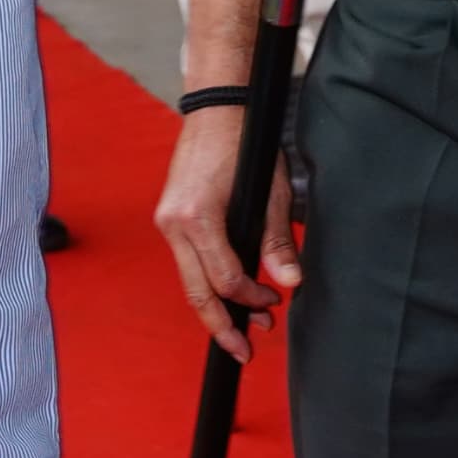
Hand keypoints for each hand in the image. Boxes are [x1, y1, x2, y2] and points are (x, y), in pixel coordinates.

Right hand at [153, 106, 303, 358]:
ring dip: (216, 305)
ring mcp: (166, 221)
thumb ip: (277, 240)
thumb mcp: (271, 192)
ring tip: (245, 324)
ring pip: (189, 281)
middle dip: (222, 325)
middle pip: (196, 292)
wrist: (218, 106)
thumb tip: (290, 282)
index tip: (273, 304)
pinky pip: (187, 261)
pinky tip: (229, 292)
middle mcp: (173, 224)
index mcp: (197, 217)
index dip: (250, 300)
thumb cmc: (247, 142)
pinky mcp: (169, 217)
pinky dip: (206, 280)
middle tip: (245, 351)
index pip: (224, 280)